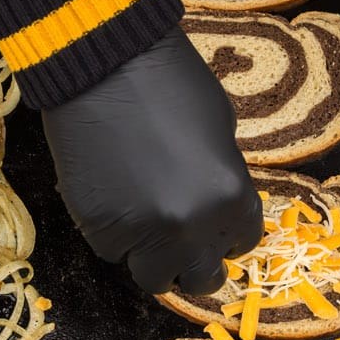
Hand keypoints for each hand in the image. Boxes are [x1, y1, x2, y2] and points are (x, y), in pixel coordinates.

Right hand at [41, 28, 262, 296]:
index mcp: (231, 197)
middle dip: (192, 261)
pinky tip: (113, 199)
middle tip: (178, 242)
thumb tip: (211, 207)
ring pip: (152, 276)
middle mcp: (191, 225)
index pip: (241, 243)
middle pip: (200, 277)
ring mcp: (141, 231)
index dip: (224, 234)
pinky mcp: (98, 225)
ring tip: (142, 224)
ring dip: (151, 256)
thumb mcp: (219, 128)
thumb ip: (220, 178)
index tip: (211, 227)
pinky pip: (112, 250)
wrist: (103, 62)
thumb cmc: (169, 81)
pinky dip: (114, 234)